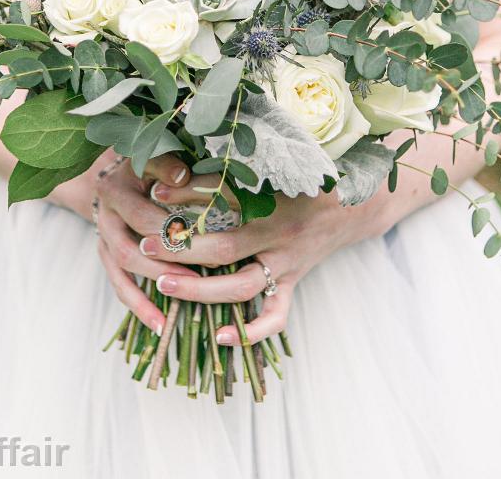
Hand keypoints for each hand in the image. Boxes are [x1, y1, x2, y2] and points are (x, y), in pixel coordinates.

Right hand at [92, 149, 204, 335]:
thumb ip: (167, 165)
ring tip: (179, 309)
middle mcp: (104, 217)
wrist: (114, 174)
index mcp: (115, 190)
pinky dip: (138, 306)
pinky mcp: (106, 256)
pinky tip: (160, 324)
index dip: (171, 233)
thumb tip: (183, 176)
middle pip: (129, 249)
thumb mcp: (152, 158)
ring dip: (150, 291)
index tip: (202, 245)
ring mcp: (102, 239)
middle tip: (197, 279)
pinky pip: (119, 285)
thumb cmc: (144, 165)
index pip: (143, 216)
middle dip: (163, 266)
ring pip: (122, 271)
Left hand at [132, 168, 388, 344]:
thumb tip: (181, 165)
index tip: (153, 192)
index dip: (187, 194)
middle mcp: (279, 234)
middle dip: (181, 248)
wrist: (356, 203)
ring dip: (201, 290)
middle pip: (224, 247)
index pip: (223, 197)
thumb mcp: (275, 164)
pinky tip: (220, 337)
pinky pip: (276, 315)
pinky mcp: (294, 282)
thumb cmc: (307, 178)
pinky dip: (251, 331)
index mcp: (273, 198)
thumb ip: (232, 166)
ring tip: (164, 284)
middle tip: (144, 246)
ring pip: (242, 286)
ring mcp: (287, 262)